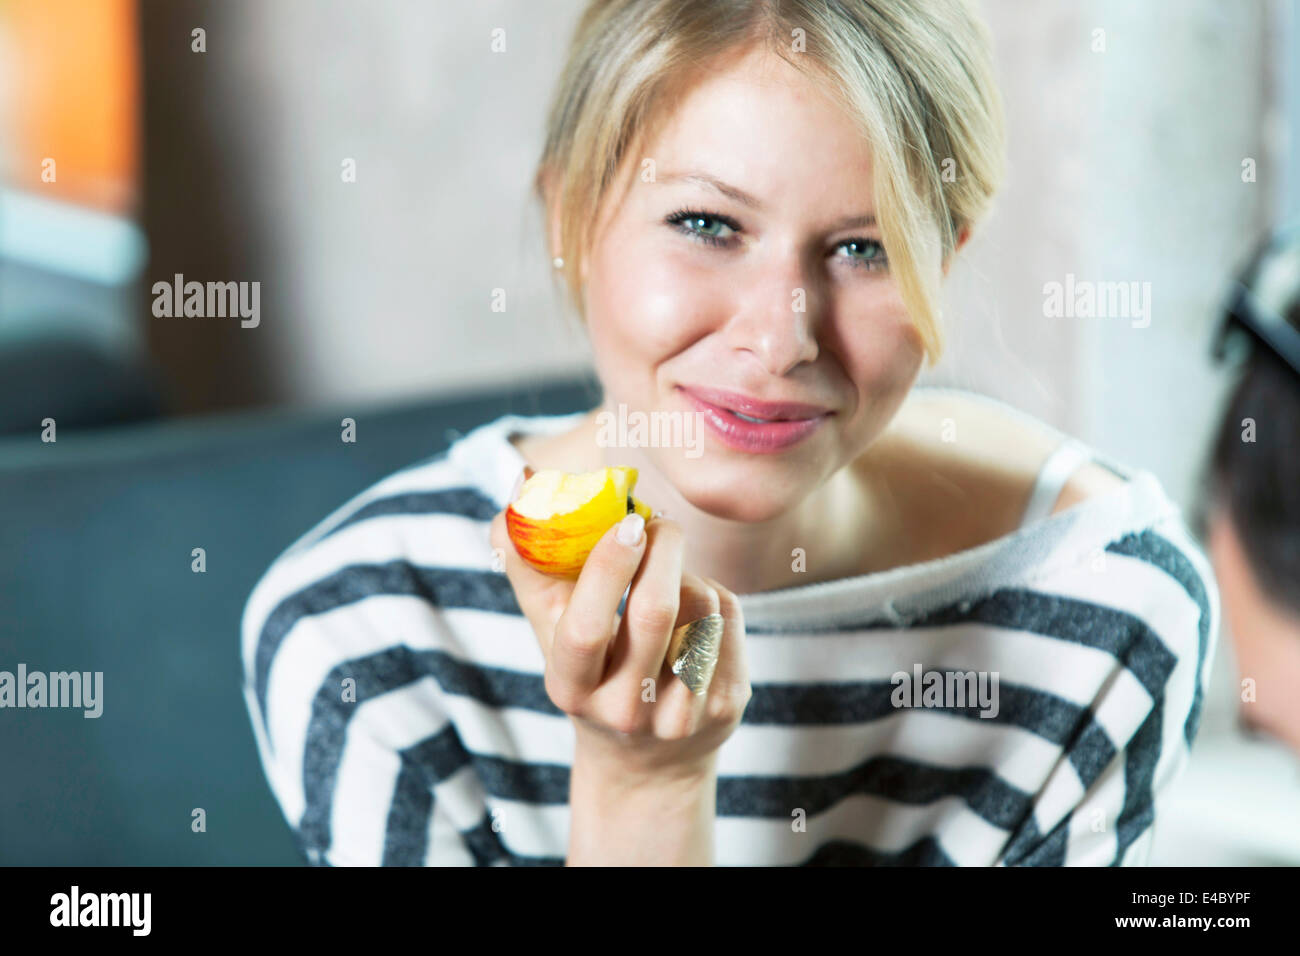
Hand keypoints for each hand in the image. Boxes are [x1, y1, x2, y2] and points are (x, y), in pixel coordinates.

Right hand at [489, 506, 750, 783]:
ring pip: (701, 608)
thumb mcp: (552, 634)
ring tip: (671, 576)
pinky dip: (714, 596)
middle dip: (662, 549)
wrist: (646, 761)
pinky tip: (694, 609)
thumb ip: (531, 569)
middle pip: (655, 612)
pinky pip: (729, 620)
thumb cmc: (593, 674)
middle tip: (658, 522)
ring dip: (689, 572)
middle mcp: (625, 709)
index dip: (607, 570)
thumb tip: (516, 499)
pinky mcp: (726, 704)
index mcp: (572, 689)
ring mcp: (681, 713)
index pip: (586, 629)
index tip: (625, 522)